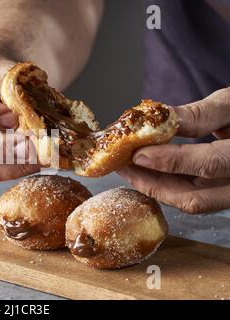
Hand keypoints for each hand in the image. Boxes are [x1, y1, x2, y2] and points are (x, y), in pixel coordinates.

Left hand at [118, 88, 229, 213]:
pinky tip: (149, 171)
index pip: (210, 164)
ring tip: (129, 168)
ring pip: (192, 203)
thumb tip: (162, 119)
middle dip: (152, 183)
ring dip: (156, 187)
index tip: (137, 154)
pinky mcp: (226, 195)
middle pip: (195, 198)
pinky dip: (168, 186)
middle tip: (123, 165)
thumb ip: (202, 113)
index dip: (170, 161)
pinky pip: (195, 198)